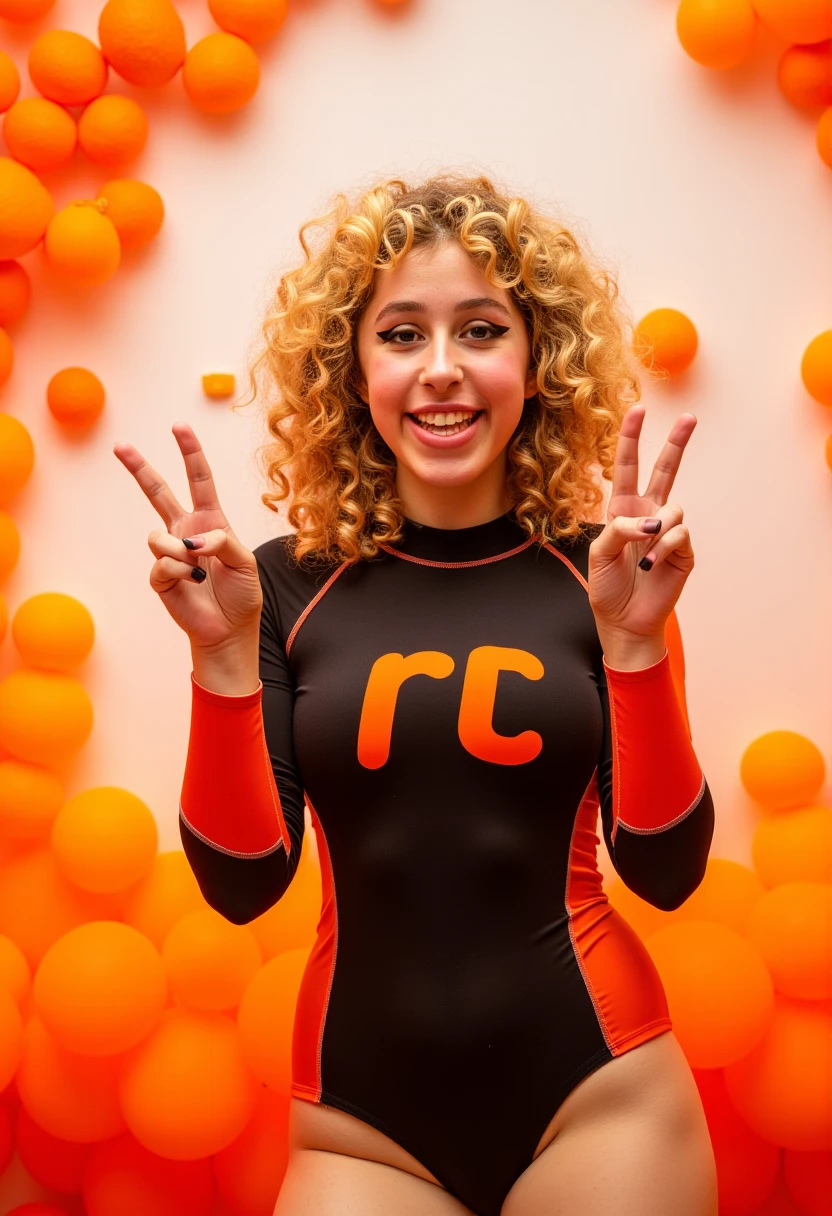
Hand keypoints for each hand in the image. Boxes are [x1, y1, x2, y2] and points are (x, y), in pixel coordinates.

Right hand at [113, 422, 262, 651]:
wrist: (230, 630)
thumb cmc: (242, 594)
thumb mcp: (244, 561)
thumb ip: (223, 541)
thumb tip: (193, 540)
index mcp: (211, 521)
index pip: (199, 480)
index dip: (190, 452)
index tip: (179, 426)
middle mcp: (187, 532)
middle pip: (158, 492)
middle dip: (140, 468)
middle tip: (121, 446)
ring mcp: (171, 553)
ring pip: (158, 536)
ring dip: (178, 550)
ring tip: (196, 568)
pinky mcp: (160, 577)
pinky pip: (161, 564)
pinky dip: (179, 572)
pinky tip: (191, 583)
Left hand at [588, 405, 695, 650]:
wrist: (625, 620)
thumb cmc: (607, 587)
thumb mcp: (599, 554)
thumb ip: (618, 529)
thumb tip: (650, 520)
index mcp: (622, 510)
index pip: (627, 468)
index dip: (631, 439)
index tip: (638, 410)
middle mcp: (648, 514)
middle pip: (665, 470)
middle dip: (677, 443)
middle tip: (690, 418)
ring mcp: (668, 531)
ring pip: (672, 507)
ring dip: (655, 531)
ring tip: (642, 558)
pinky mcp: (684, 550)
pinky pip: (678, 533)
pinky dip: (662, 548)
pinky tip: (651, 566)